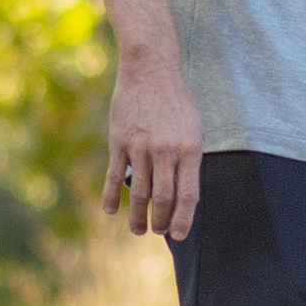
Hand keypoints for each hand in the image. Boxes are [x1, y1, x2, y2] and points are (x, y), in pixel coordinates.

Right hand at [102, 57, 204, 239]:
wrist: (151, 70)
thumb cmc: (176, 102)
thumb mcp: (194, 128)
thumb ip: (190, 161)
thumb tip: (186, 196)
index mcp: (190, 148)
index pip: (189, 195)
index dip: (183, 219)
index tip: (179, 235)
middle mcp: (166, 150)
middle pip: (163, 198)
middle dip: (161, 221)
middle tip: (158, 231)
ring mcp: (140, 147)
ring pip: (139, 193)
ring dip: (138, 216)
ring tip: (139, 230)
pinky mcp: (119, 142)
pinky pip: (115, 177)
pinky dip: (112, 197)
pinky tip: (111, 210)